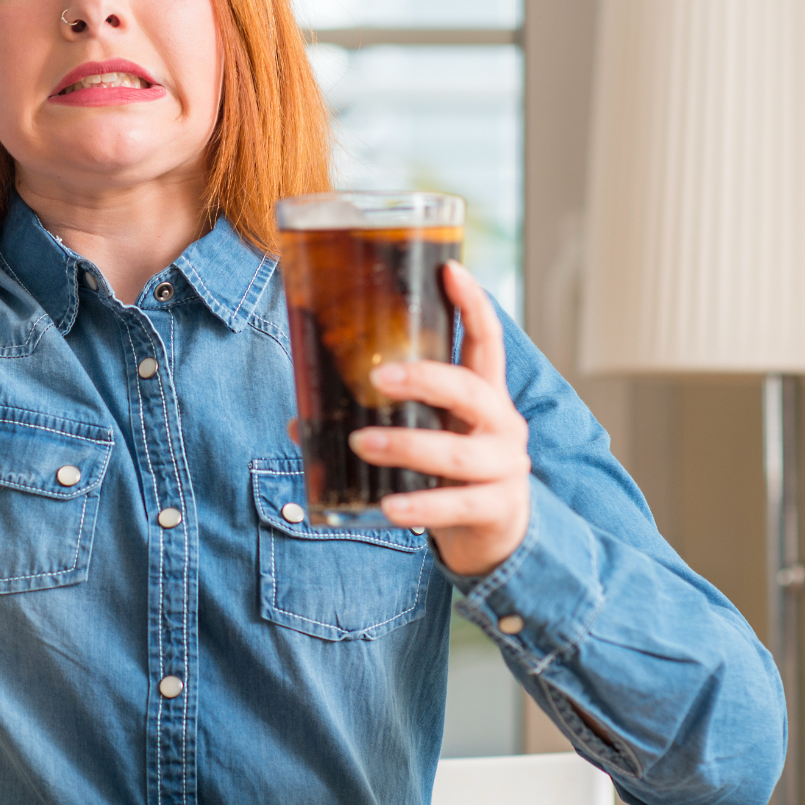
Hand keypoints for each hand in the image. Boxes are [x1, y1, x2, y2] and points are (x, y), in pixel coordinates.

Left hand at [345, 262, 531, 576]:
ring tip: (362, 442)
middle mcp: (502, 424)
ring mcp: (504, 468)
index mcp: (485, 396)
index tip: (449, 269)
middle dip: (424, 380)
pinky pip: (454, 505)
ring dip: (406, 446)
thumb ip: (382, 419)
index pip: (486, 341)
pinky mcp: (495, 509)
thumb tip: (300, 419)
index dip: (472, 303)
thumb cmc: (451, 472)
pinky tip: (389, 507)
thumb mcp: (430, 434)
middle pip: (470, 390)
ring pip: (456, 452)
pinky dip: (419, 506)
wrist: (495, 535)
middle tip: (379, 378)